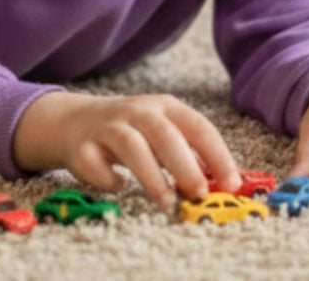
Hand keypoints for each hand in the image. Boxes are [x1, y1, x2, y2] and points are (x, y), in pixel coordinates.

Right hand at [12, 91, 239, 209]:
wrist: (76, 121)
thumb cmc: (133, 132)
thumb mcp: (163, 133)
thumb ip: (190, 154)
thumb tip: (223, 183)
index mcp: (165, 107)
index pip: (198, 126)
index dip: (217, 155)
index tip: (232, 183)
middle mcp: (138, 111)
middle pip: (165, 133)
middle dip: (185, 164)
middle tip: (200, 193)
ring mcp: (108, 127)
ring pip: (131, 145)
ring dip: (152, 175)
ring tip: (167, 202)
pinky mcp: (82, 146)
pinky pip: (95, 163)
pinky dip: (108, 178)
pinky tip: (119, 187)